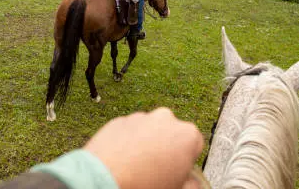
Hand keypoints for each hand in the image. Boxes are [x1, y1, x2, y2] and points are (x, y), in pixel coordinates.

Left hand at [84, 108, 203, 188]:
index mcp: (188, 135)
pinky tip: (121, 162)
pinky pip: (128, 131)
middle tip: (155, 171)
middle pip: (171, 135)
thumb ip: (192, 184)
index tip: (176, 173)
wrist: (103, 180)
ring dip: (146, 145)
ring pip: (149, 131)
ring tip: (135, 168)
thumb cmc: (144, 186)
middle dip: (166, 149)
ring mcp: (141, 117)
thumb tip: (192, 182)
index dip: (186, 161)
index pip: (195, 145)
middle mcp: (166, 119)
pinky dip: (127, 142)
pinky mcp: (119, 120)